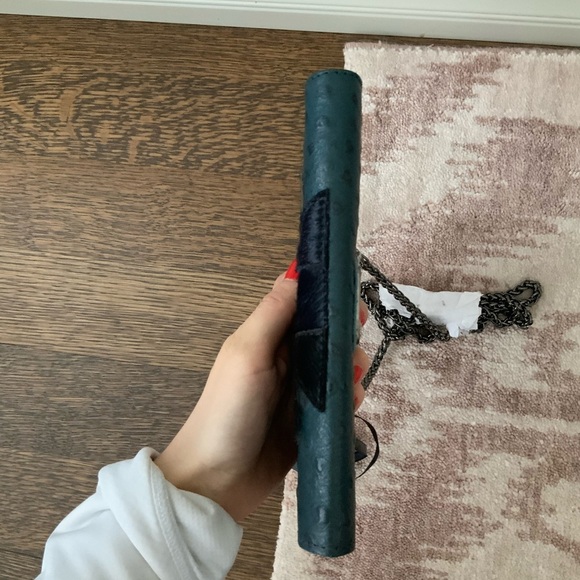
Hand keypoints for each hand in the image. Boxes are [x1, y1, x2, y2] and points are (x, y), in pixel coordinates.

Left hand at [154, 261, 369, 521]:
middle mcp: (283, 360)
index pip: (300, 304)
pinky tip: (353, 403)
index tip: (351, 298)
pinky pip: (337, 400)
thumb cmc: (229, 410)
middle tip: (355, 346)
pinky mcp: (309, 420)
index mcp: (266, 338)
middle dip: (344, 336)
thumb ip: (274, 313)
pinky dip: (349, 398)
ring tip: (353, 379)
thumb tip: (295, 267)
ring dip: (350, 368)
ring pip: (335, 367)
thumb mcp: (248, 354)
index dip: (326, 296)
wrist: (217, 482)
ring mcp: (297, 391)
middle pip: (324, 335)